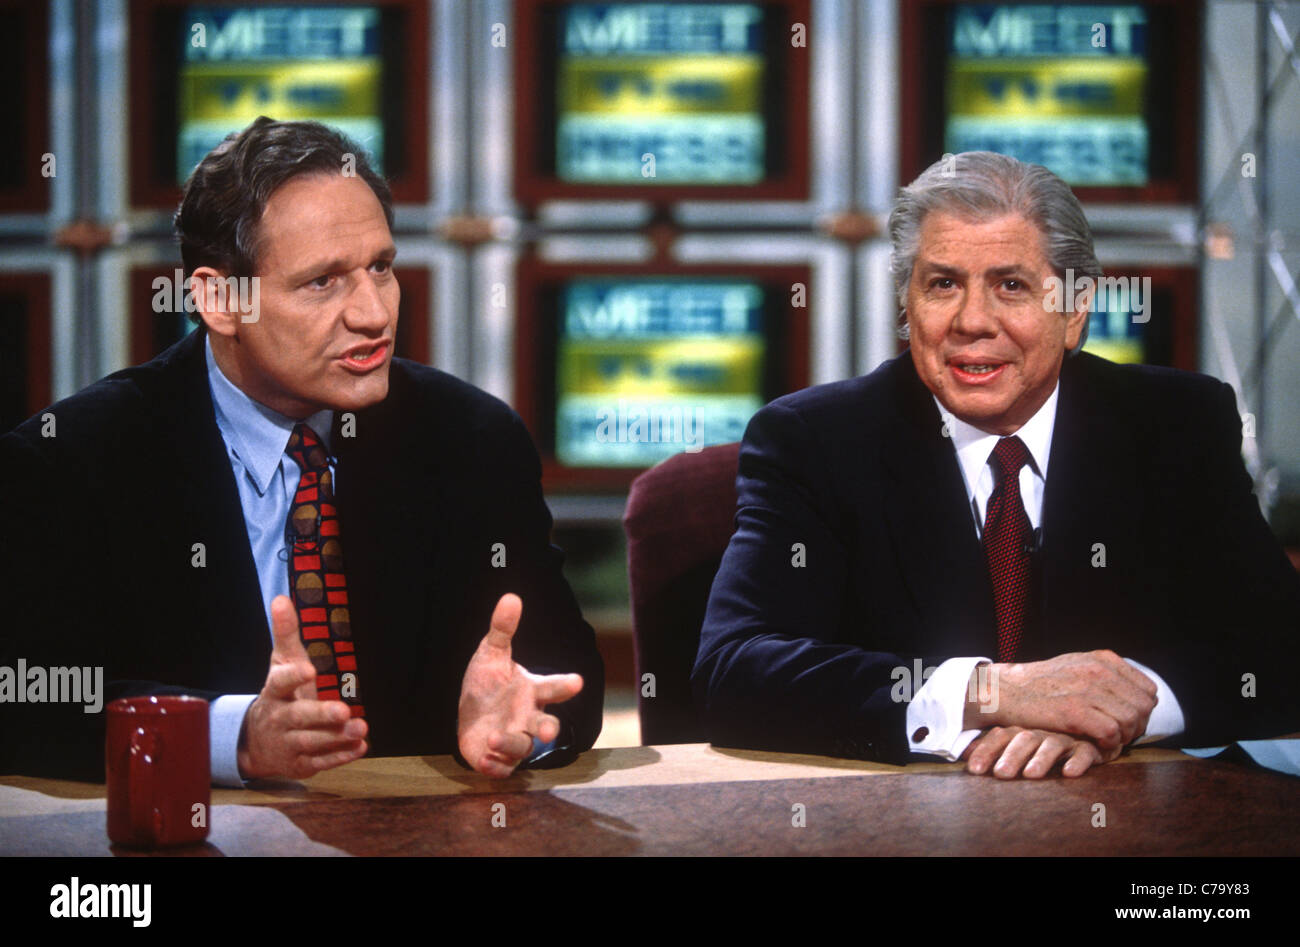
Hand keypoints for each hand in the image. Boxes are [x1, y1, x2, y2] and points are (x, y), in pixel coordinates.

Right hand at [237, 595, 367, 779]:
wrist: (257, 741)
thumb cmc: (280, 694)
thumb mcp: (281, 663)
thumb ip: (287, 634)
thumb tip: (281, 599)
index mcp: (274, 691)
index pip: (280, 683)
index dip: (293, 677)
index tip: (308, 669)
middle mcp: (279, 719)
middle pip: (299, 717)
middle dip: (321, 715)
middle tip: (343, 711)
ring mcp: (288, 743)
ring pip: (312, 742)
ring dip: (337, 737)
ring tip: (361, 728)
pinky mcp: (300, 764)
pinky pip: (321, 762)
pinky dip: (340, 756)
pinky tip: (360, 747)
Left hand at [458, 593, 583, 778]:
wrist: (468, 713)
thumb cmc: (488, 682)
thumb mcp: (491, 653)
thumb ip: (502, 629)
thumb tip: (511, 596)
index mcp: (532, 691)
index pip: (553, 687)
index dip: (565, 686)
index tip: (576, 681)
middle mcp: (528, 717)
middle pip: (547, 726)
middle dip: (548, 729)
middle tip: (546, 730)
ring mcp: (515, 738)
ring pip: (522, 747)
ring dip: (512, 743)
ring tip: (495, 737)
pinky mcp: (497, 758)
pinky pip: (502, 767)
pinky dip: (496, 764)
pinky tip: (486, 756)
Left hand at [962, 726, 1121, 778]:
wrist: (1084, 730)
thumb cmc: (1041, 745)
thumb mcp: (1014, 746)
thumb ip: (990, 749)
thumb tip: (960, 752)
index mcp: (1019, 730)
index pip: (999, 736)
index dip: (985, 751)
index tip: (974, 770)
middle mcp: (1040, 731)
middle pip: (1024, 739)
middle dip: (1011, 756)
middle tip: (1001, 774)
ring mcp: (1064, 737)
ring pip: (1052, 744)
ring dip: (1041, 759)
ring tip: (1031, 775)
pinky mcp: (1089, 746)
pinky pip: (1085, 752)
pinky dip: (1078, 761)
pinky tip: (1069, 773)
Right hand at [964, 650, 1157, 750]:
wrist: (1006, 690)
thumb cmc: (1040, 684)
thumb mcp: (1076, 666)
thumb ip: (1105, 675)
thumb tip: (1137, 695)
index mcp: (1102, 659)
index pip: (1148, 689)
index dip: (1142, 709)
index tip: (1128, 721)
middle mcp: (1098, 670)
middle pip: (1144, 707)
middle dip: (1137, 726)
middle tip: (1120, 736)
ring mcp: (1087, 690)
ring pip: (1131, 720)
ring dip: (1123, 737)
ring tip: (1107, 741)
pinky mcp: (1074, 711)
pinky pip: (1111, 732)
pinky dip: (1109, 744)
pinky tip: (1097, 744)